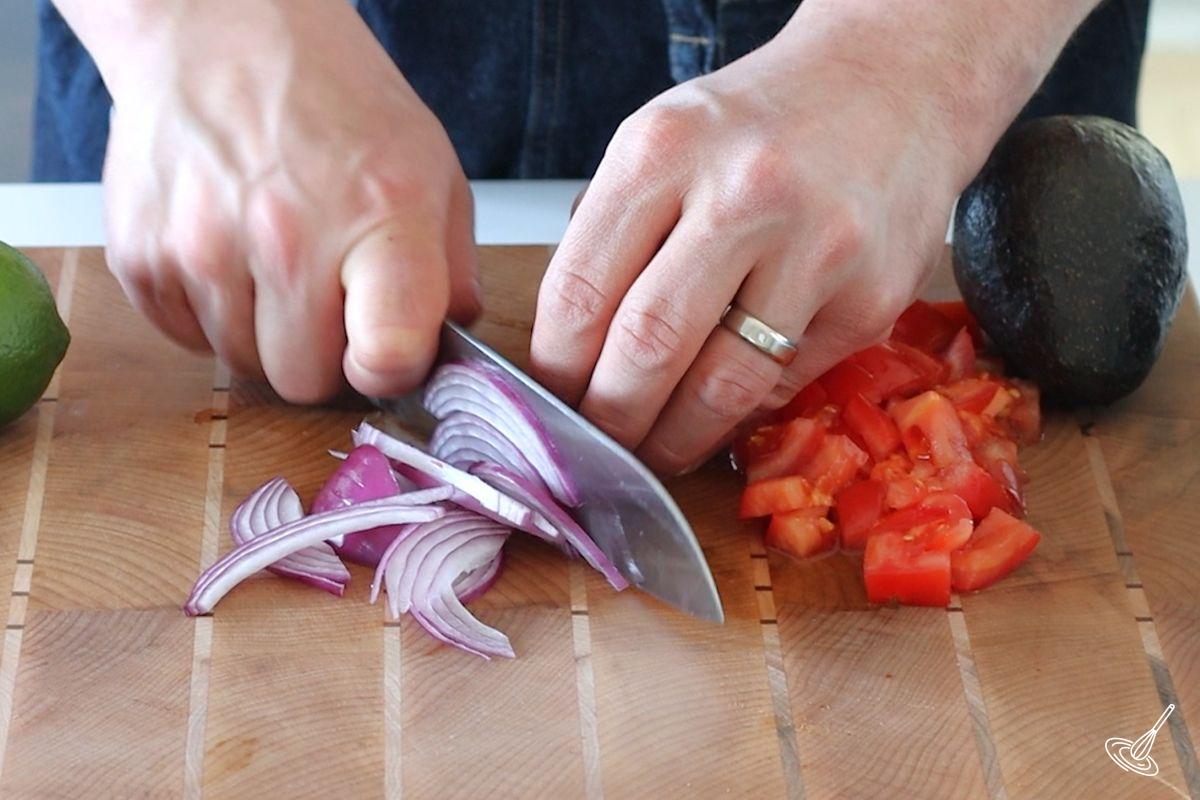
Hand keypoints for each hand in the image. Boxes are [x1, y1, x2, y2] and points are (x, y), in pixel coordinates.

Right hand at [95, 0, 477, 401]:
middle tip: (327, 298)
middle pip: (305, 381)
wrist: (222, 33)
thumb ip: (452, 270)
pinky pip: (187, 339)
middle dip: (323, 356)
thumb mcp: (432, 169)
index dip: (390, 370)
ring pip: (243, 366)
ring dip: (265, 333)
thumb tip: (448, 345)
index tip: (384, 350)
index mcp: (378, 216)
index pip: (387, 356)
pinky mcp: (141, 255)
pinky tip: (231, 253)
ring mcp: (203, 246)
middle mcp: (287, 235)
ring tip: (276, 261)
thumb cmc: (336, 102)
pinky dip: (213, 313)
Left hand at [530, 6, 979, 473]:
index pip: (579, 291)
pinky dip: (742, 411)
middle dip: (609, 420)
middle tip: (598, 446)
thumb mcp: (665, 141)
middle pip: (646, 348)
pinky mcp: (873, 298)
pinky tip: (721, 410)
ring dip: (674, 439)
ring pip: (721, 385)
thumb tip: (571, 351)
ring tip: (653, 451)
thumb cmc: (763, 123)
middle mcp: (743, 194)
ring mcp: (817, 249)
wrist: (894, 84)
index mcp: (664, 150)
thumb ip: (612, 232)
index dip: (555, 369)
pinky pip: (785, 383)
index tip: (552, 403)